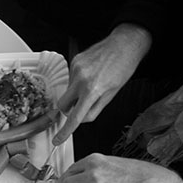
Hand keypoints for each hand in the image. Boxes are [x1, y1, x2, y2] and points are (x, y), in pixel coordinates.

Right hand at [53, 24, 152, 144]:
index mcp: (93, 90)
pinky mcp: (74, 61)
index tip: (57, 139)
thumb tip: (81, 119)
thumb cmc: (123, 68)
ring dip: (76, 92)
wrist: (124, 43)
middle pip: (63, 105)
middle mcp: (81, 80)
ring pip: (67, 91)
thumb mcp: (112, 94)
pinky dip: (78, 81)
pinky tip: (90, 74)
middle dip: (68, 109)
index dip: (65, 131)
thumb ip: (94, 110)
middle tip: (80, 105)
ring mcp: (75, 69)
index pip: (75, 117)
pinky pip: (70, 78)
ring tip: (92, 82)